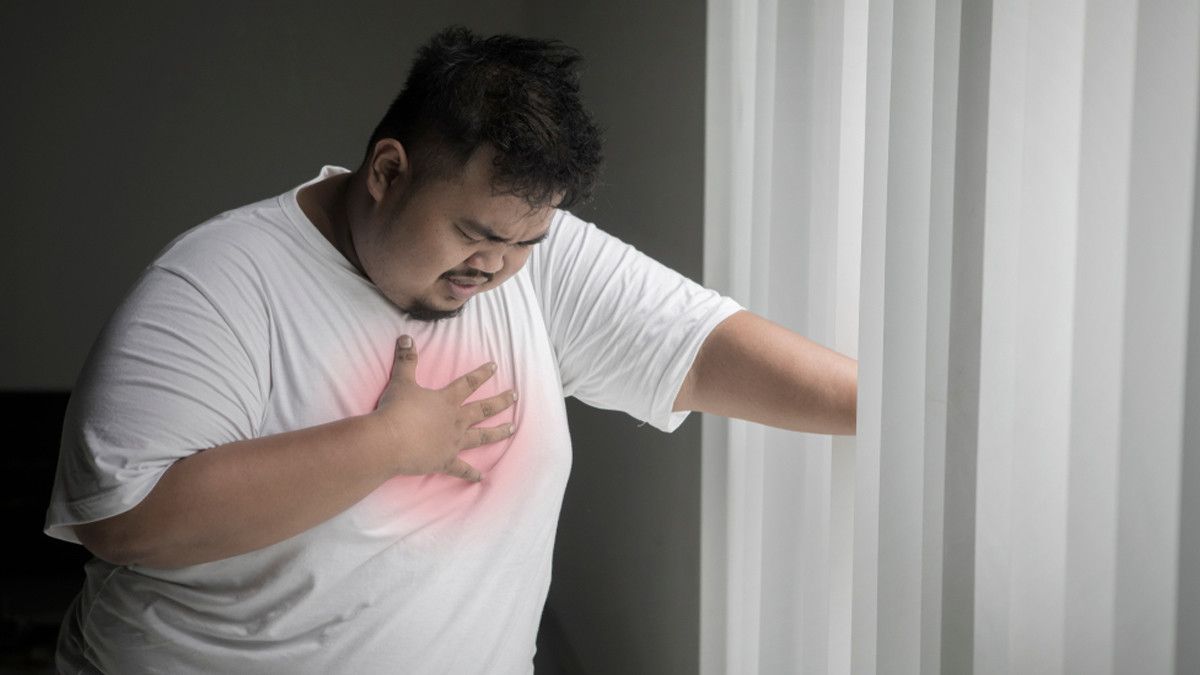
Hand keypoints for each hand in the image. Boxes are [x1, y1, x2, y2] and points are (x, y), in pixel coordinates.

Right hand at [371, 335, 515, 481]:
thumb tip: (405, 336)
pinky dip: (471, 474)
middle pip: (483, 409)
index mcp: (447, 401)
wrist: (389, 442)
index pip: (468, 383)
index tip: (495, 366)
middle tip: (515, 396)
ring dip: (498, 433)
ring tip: (513, 428)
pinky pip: (461, 469)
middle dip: (500, 401)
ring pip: (482, 437)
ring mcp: (453, 443)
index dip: (482, 373)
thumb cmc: (396, 410)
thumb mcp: (401, 381)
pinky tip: (482, 478)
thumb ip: (406, 360)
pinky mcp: (444, 462)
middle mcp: (455, 421)